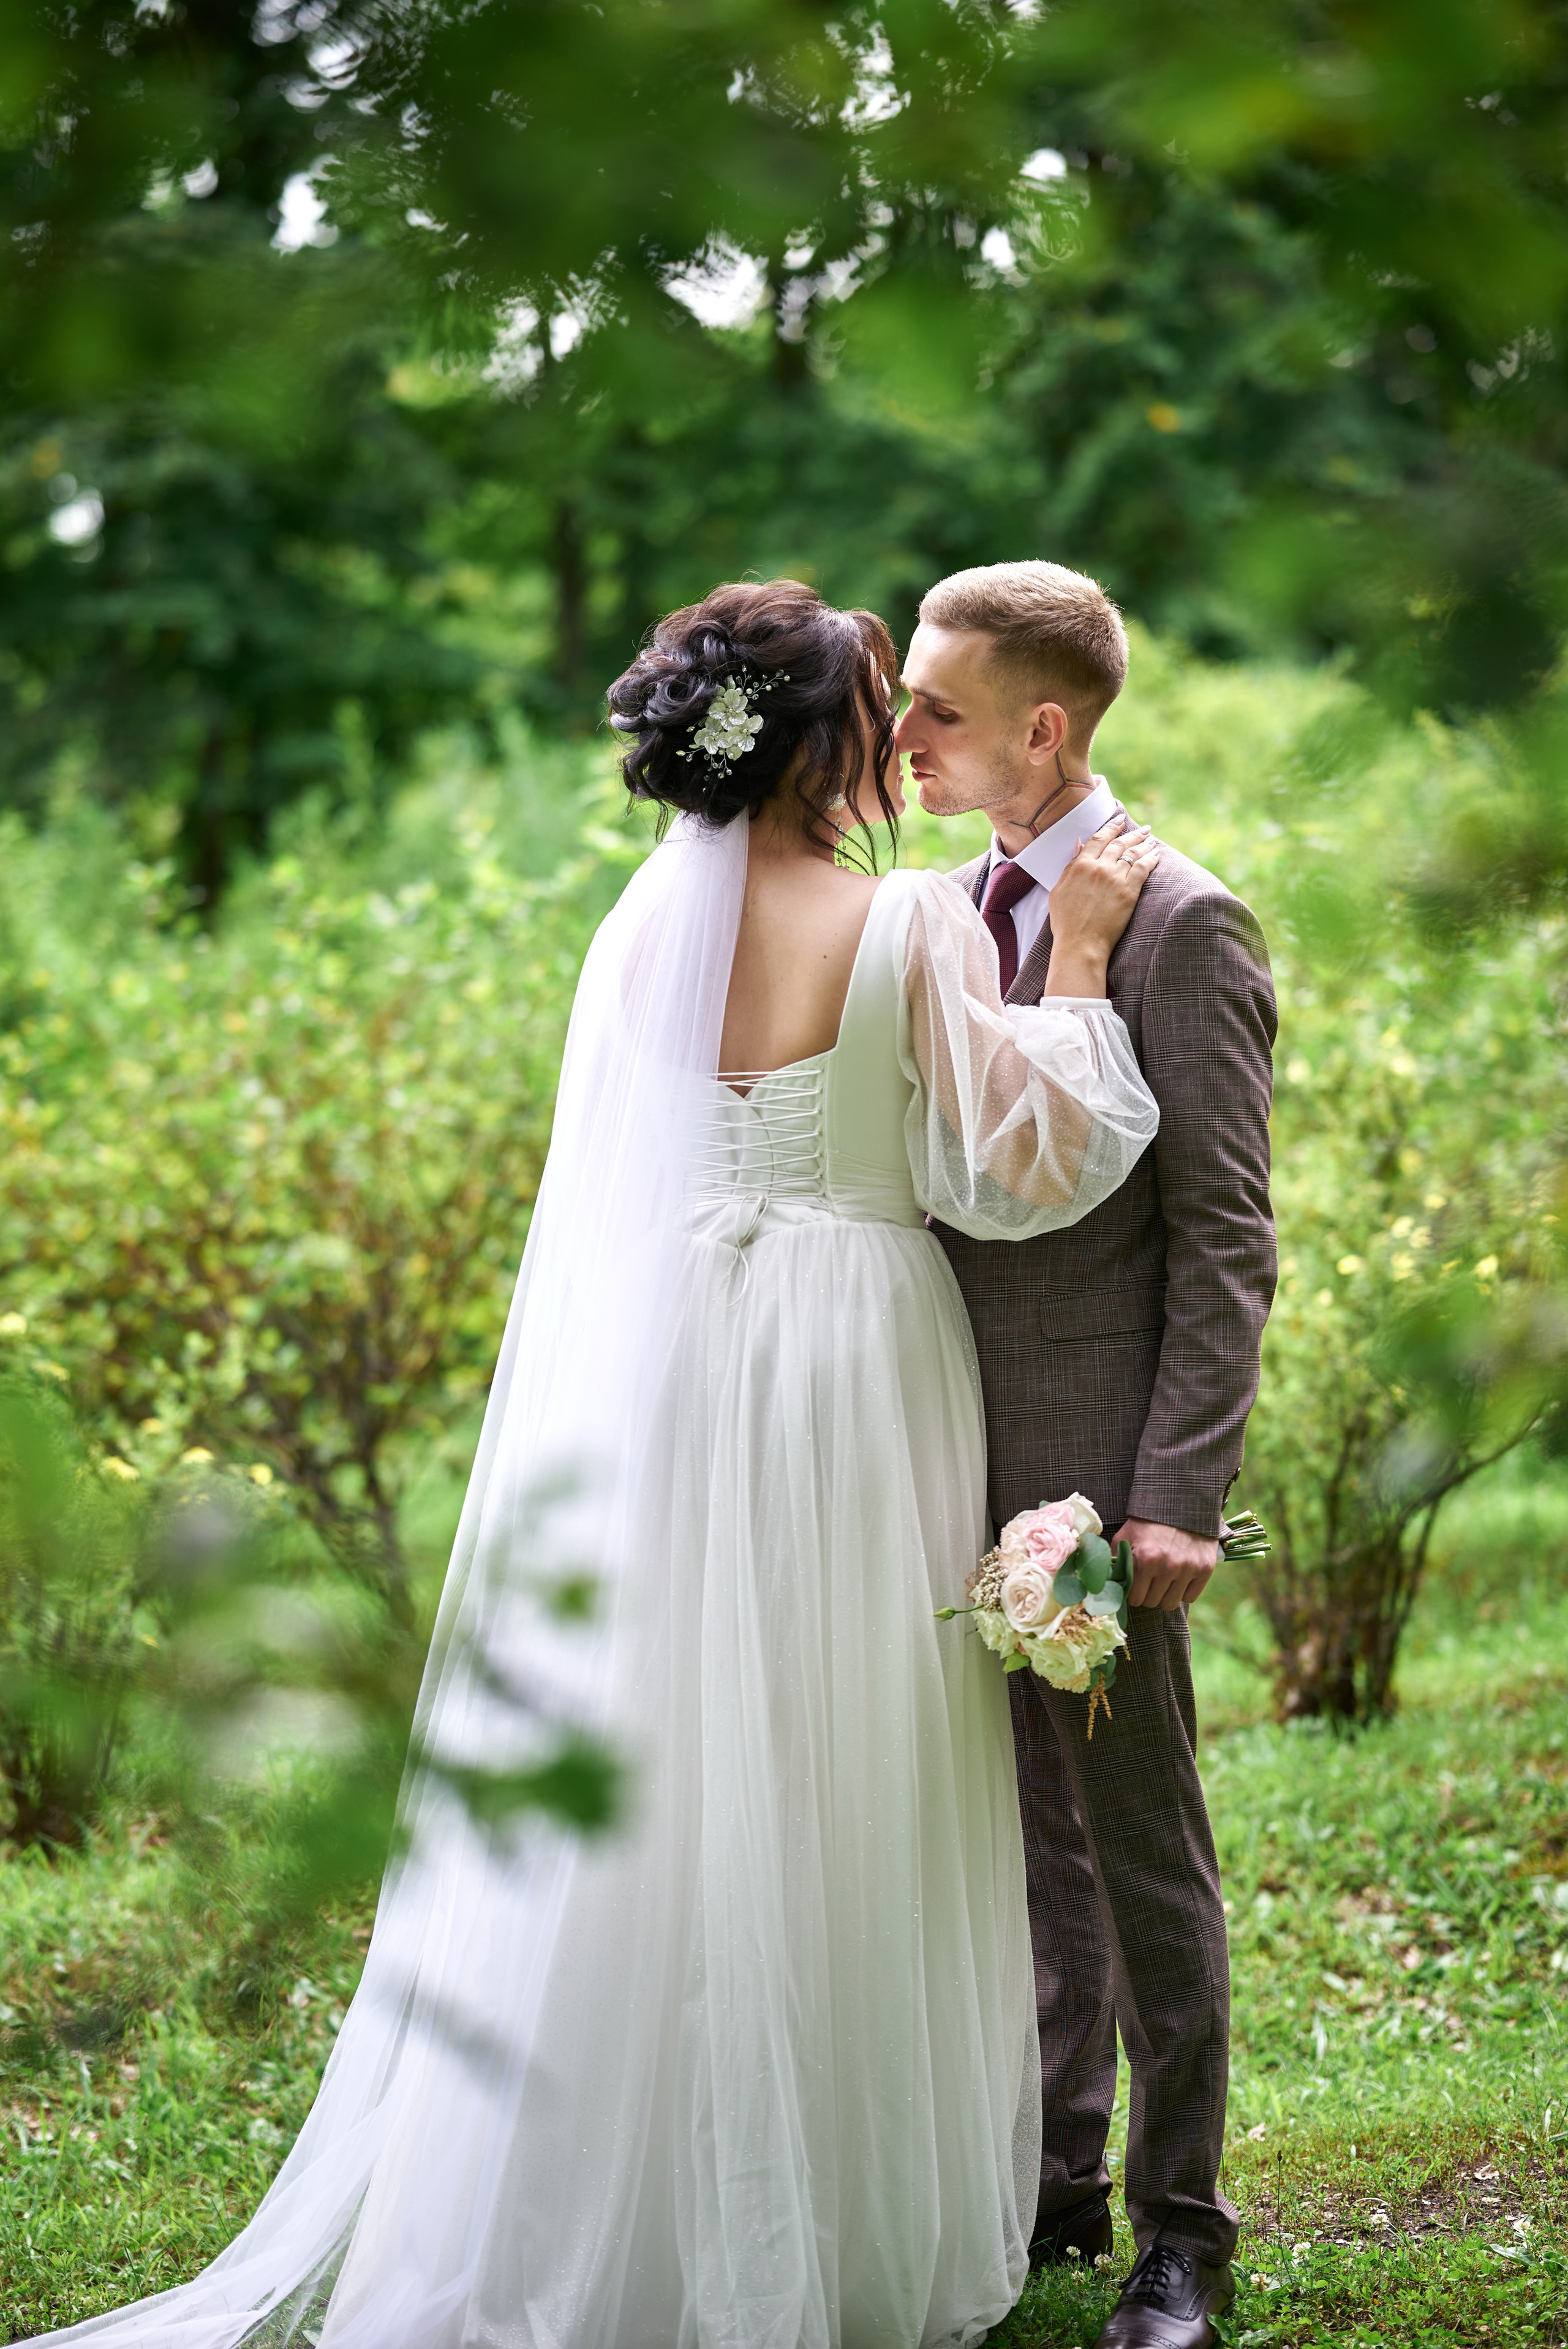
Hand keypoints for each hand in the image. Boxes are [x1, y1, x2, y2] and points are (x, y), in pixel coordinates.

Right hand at [1045, 820, 1158, 989]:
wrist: (1081, 944)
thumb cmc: (1066, 922)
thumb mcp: (1059, 890)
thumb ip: (1071, 866)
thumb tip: (1079, 845)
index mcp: (1080, 865)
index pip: (1099, 838)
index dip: (1111, 827)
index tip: (1119, 820)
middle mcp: (1099, 867)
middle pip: (1119, 843)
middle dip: (1132, 833)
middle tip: (1143, 829)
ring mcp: (1115, 879)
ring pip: (1133, 853)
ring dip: (1143, 843)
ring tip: (1151, 838)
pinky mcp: (1129, 892)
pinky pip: (1143, 868)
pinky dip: (1151, 858)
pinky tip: (1156, 854)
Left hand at [1115, 1519, 1218, 1609]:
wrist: (1181, 1504)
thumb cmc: (1148, 1522)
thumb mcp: (1125, 1536)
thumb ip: (1116, 1561)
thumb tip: (1109, 1584)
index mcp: (1145, 1559)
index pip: (1134, 1598)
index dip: (1132, 1593)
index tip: (1134, 1585)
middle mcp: (1168, 1567)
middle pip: (1152, 1602)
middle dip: (1147, 1594)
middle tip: (1148, 1579)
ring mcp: (1188, 1569)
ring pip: (1170, 1604)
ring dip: (1164, 1595)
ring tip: (1163, 1580)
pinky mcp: (1205, 1569)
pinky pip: (1190, 1598)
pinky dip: (1183, 1591)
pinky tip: (1179, 1578)